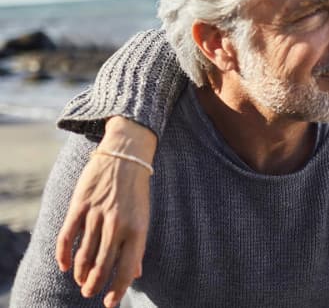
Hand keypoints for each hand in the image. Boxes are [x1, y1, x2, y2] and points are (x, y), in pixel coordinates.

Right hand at [56, 116, 156, 307]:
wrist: (126, 154)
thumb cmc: (137, 190)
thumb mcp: (144, 216)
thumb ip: (137, 245)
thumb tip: (136, 273)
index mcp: (138, 229)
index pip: (127, 269)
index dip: (117, 290)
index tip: (110, 303)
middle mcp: (118, 225)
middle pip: (102, 266)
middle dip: (95, 285)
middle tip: (90, 293)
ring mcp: (97, 215)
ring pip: (84, 255)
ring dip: (81, 274)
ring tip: (81, 282)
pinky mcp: (80, 206)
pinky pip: (67, 237)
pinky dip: (64, 256)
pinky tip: (65, 266)